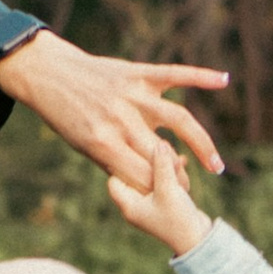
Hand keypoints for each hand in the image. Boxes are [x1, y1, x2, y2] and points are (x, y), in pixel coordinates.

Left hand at [0, 31, 227, 189]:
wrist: (49, 75)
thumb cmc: (66, 117)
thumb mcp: (84, 147)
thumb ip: (117, 163)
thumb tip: (151, 183)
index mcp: (102, 144)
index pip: (142, 177)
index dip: (162, 192)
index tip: (175, 201)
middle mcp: (120, 120)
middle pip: (162, 156)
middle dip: (179, 179)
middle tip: (190, 189)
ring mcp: (131, 94)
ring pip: (178, 120)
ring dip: (202, 144)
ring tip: (216, 166)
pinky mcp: (138, 72)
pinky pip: (175, 74)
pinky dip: (201, 76)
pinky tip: (223, 81)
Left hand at [105, 139, 210, 257]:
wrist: (198, 241)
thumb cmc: (179, 219)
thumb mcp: (168, 188)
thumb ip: (162, 165)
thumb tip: (158, 143)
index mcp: (128, 205)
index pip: (115, 178)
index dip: (123, 162)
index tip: (136, 149)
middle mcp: (135, 206)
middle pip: (132, 175)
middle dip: (146, 161)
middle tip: (158, 148)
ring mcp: (150, 205)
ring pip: (149, 178)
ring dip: (161, 166)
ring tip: (174, 155)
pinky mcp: (164, 204)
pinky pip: (162, 183)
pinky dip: (170, 173)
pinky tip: (182, 162)